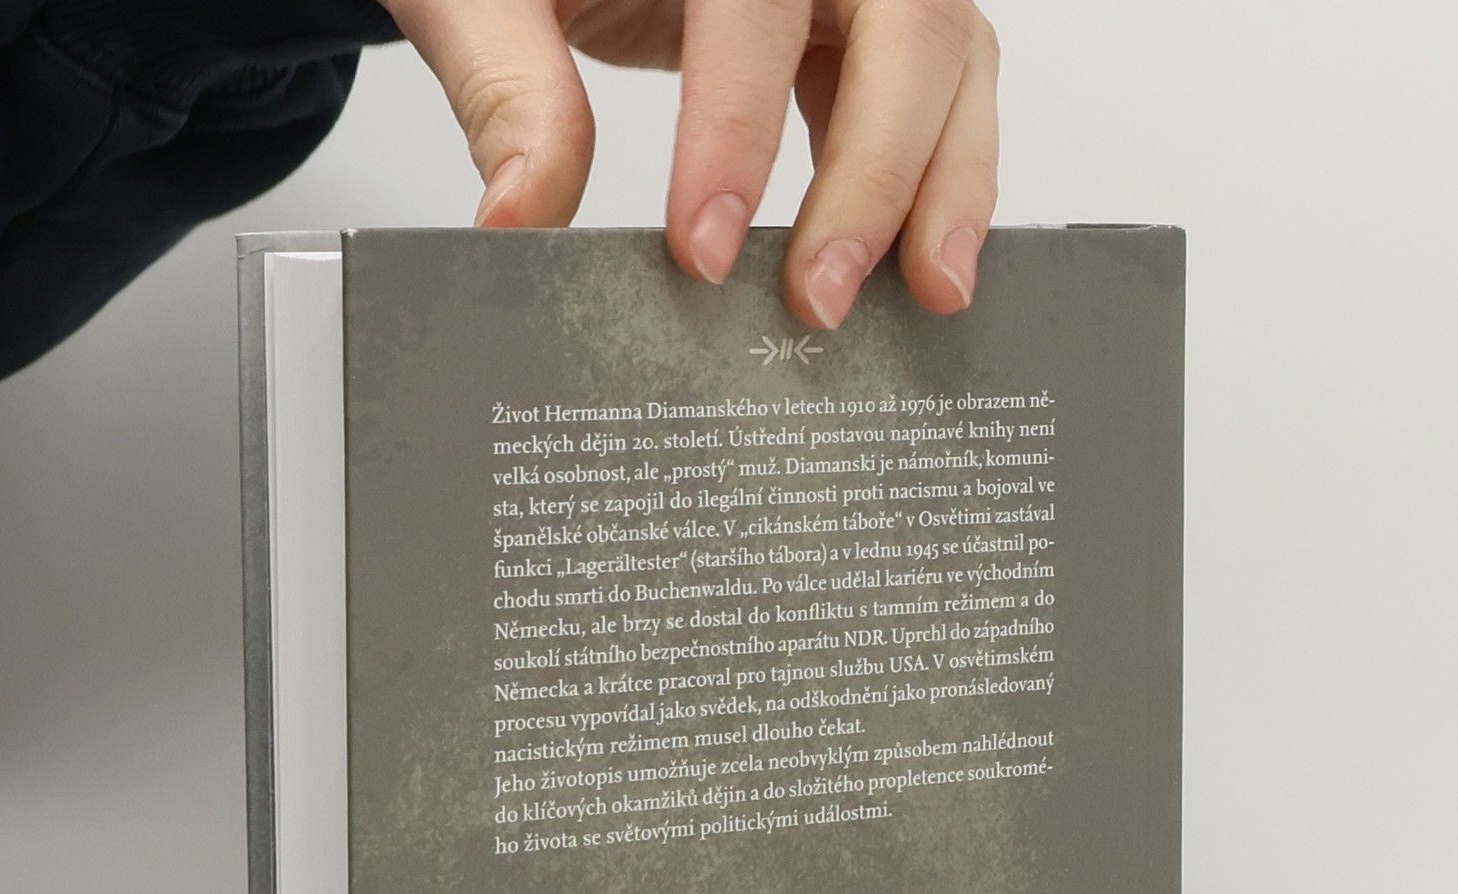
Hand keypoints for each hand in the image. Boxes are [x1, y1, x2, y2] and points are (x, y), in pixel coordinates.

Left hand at [381, 0, 999, 328]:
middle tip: (818, 300)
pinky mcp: (866, 26)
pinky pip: (938, 92)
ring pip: (951, 59)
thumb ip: (505, 87)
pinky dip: (936, 179)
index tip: (700, 250)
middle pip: (910, 26)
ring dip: (945, 184)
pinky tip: (915, 265)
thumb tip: (521, 216)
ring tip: (929, 294)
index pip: (757, 9)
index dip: (737, 131)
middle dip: (876, 173)